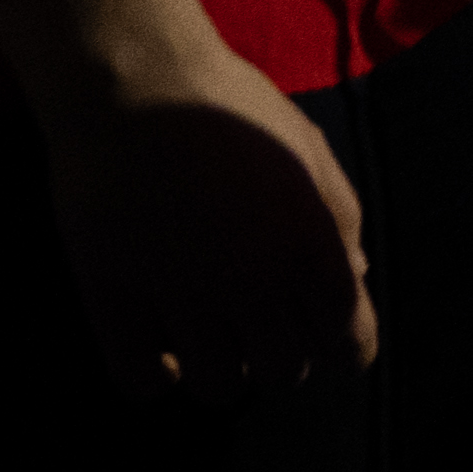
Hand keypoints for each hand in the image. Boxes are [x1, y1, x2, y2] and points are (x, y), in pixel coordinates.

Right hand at [48, 38, 379, 393]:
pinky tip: (161, 345)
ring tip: (212, 336)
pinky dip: (157, 374)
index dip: (344, 346)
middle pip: (287, 374)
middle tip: (264, 328)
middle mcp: (252, 282)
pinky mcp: (115, 300)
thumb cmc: (230, 107)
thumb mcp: (308, 150)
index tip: (325, 335)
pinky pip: (144, 380)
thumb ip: (339, 218)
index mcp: (309, 245)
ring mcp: (181, 296)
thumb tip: (357, 277)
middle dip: (284, 358)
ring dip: (222, 370)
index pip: (349, 341)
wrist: (133, 83)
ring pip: (218, 388)